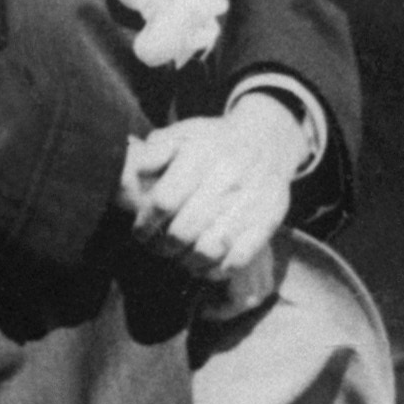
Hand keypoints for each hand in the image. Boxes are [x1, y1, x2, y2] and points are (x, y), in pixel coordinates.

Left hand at [120, 99, 307, 289]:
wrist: (268, 139)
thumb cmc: (214, 142)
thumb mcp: (183, 134)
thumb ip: (154, 152)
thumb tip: (136, 173)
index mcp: (200, 158)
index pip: (163, 202)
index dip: (145, 223)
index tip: (140, 232)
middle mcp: (225, 181)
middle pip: (183, 231)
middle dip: (162, 246)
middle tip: (157, 248)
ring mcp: (248, 204)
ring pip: (209, 251)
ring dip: (188, 262)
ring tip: (180, 258)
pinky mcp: (267, 221)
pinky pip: (239, 259)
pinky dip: (218, 270)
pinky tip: (207, 265)